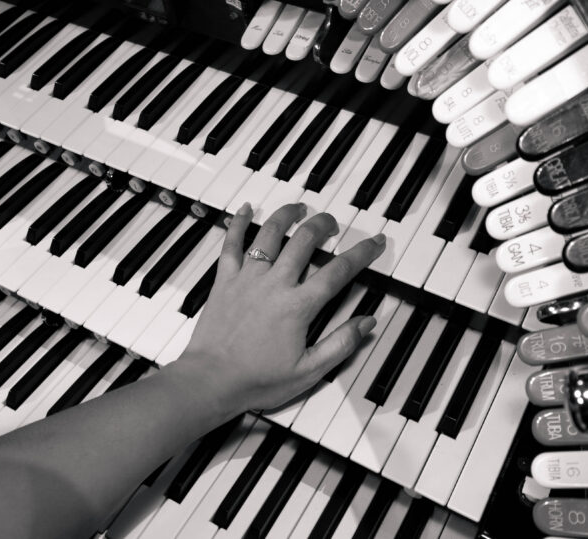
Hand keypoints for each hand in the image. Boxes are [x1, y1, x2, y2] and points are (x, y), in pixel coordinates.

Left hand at [170, 203, 384, 415]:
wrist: (211, 380)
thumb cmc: (257, 379)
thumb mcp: (309, 371)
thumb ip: (340, 344)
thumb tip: (367, 323)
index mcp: (298, 306)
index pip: (338, 272)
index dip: (361, 254)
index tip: (375, 242)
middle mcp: (274, 284)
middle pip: (304, 241)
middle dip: (322, 225)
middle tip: (332, 223)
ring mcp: (247, 278)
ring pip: (269, 234)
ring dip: (286, 216)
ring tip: (299, 207)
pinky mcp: (224, 280)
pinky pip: (231, 244)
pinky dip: (237, 223)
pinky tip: (245, 209)